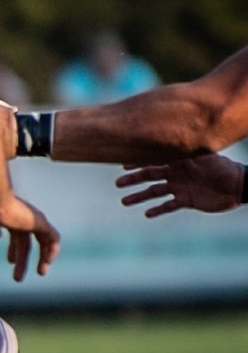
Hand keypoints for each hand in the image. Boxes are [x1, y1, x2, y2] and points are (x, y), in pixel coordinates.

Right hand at [0, 190, 58, 280]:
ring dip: (43, 258)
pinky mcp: (41, 222)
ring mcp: (33, 219)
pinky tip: (47, 262)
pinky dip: (52, 251)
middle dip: (22, 260)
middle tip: (18, 278)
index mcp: (8, 217)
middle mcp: (22, 218)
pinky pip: (53, 239)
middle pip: (26, 242)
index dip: (13, 250)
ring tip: (41, 273)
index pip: (15, 236)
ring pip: (44, 241)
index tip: (10, 262)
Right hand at [115, 154, 245, 216]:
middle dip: (134, 180)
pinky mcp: (186, 201)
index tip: (122, 165)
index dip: (138, 162)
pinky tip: (147, 214)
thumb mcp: (204, 156)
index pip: (154, 160)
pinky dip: (158, 210)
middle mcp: (176, 174)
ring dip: (140, 197)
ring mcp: (180, 188)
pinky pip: (168, 206)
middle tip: (118, 184)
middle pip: (150, 176)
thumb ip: (188, 149)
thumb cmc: (222, 168)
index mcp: (178, 162)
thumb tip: (173, 138)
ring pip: (155, 192)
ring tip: (125, 201)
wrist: (238, 186)